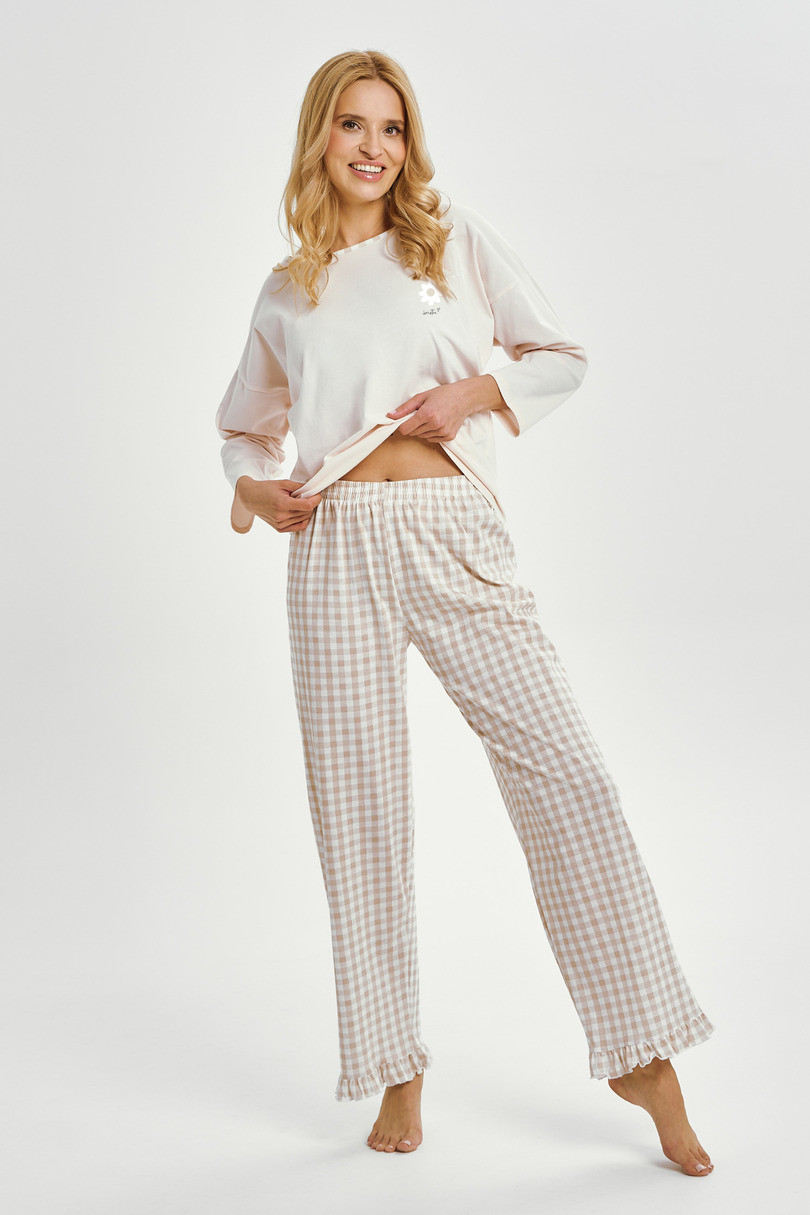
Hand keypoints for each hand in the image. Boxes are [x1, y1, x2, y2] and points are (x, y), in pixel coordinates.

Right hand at [233, 478, 322, 533]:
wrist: (250, 497)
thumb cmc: (266, 489)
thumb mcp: (283, 483)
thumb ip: (299, 487)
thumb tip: (313, 489)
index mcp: (282, 504)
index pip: (307, 506)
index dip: (316, 500)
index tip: (318, 495)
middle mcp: (281, 516)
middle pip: (306, 513)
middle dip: (310, 504)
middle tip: (306, 496)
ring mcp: (280, 524)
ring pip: (303, 519)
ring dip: (305, 511)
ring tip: (297, 503)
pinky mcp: (279, 529)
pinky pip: (298, 527)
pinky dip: (302, 520)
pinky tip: (298, 512)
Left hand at [385, 374, 504, 440]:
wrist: (465, 398)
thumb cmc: (443, 395)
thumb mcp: (422, 396)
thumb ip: (405, 408)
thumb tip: (390, 416)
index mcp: (427, 414)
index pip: (405, 429)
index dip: (402, 425)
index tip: (405, 420)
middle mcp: (435, 425)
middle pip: (413, 433)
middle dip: (414, 425)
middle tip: (422, 414)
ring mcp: (443, 432)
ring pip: (422, 437)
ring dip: (423, 429)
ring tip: (432, 417)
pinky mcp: (449, 437)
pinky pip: (432, 439)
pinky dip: (432, 433)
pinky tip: (439, 423)